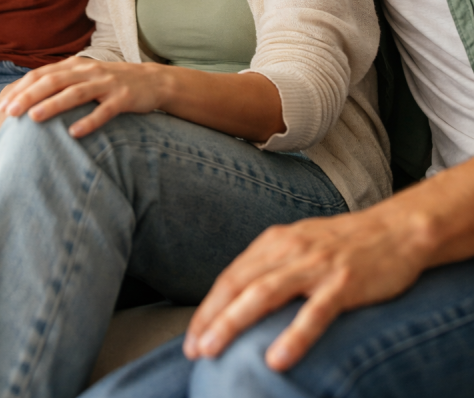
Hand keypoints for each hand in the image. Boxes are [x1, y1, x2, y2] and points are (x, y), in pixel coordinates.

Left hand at [0, 56, 168, 137]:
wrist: (152, 81)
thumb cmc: (110, 83)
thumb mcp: (84, 77)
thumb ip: (60, 83)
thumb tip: (27, 100)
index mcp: (74, 66)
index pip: (41, 74)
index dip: (20, 89)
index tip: (1, 106)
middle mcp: (87, 71)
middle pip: (53, 81)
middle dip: (28, 96)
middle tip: (9, 113)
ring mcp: (106, 84)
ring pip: (75, 93)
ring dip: (53, 105)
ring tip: (34, 118)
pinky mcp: (123, 98)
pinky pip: (105, 111)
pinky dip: (89, 121)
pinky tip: (75, 133)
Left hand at [183, 203, 428, 371]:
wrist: (397, 229)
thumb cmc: (346, 244)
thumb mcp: (301, 245)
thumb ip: (273, 266)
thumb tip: (241, 301)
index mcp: (276, 240)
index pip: (232, 276)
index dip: (208, 307)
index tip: (192, 337)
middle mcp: (290, 249)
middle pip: (240, 285)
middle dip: (212, 318)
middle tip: (193, 349)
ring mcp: (316, 265)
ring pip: (265, 294)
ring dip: (234, 323)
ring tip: (214, 350)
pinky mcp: (344, 284)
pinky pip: (314, 313)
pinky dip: (293, 336)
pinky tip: (276, 360)